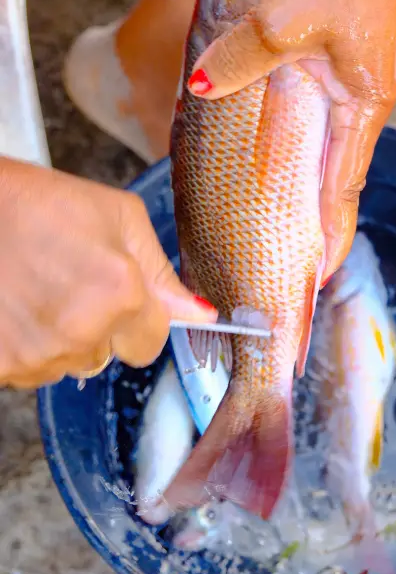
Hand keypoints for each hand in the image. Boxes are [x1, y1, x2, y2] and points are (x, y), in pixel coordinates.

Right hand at [0, 159, 217, 388]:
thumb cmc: (38, 202)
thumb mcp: (118, 216)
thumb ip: (162, 272)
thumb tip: (200, 315)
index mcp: (119, 294)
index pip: (151, 343)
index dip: (140, 318)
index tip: (120, 296)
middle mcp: (80, 333)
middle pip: (108, 356)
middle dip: (99, 327)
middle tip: (70, 281)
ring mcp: (34, 356)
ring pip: (67, 365)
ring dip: (59, 339)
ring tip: (36, 289)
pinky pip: (28, 371)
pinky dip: (23, 345)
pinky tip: (14, 306)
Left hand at [186, 0, 395, 278]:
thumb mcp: (285, 21)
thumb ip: (242, 60)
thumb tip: (200, 87)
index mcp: (362, 105)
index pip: (342, 187)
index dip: (328, 233)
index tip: (312, 274)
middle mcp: (360, 97)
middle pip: (335, 170)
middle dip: (315, 215)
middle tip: (289, 255)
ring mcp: (350, 73)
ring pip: (323, 137)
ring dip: (303, 173)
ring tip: (279, 210)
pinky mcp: (337, 49)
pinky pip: (315, 104)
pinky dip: (295, 130)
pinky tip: (275, 133)